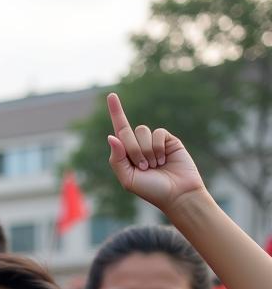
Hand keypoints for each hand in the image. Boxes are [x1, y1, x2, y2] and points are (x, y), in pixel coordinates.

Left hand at [106, 93, 205, 213]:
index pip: (119, 130)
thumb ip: (117, 159)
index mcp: (126, 155)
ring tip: (154, 165)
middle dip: (133, 150)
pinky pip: (158, 132)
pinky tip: (163, 159)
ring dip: (146, 150)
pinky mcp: (168, 139)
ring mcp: (153, 141)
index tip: (111, 95)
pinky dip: (157, 146)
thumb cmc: (150, 190)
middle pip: (126, 133)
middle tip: (143, 167)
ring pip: (142, 131)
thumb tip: (111, 136)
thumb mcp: (128, 179)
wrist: (176, 193)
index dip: (116, 112)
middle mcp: (138, 146)